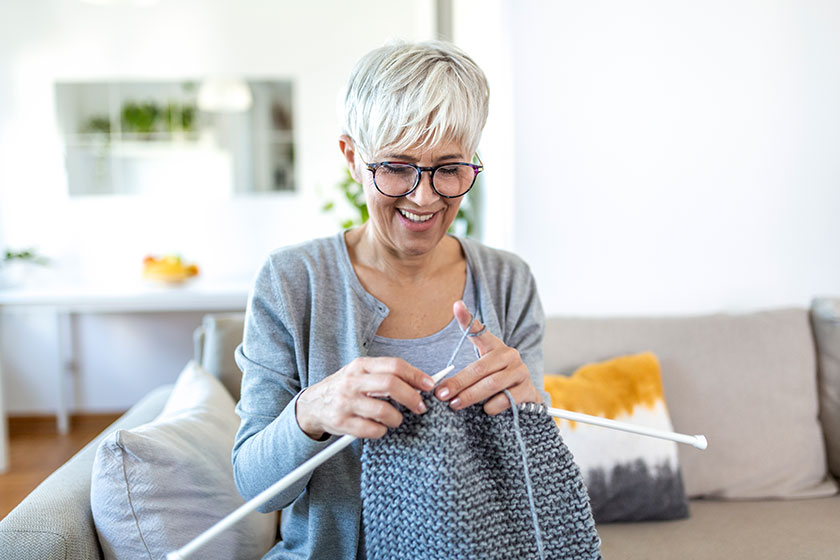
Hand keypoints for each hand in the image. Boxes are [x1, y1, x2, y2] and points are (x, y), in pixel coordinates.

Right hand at [296, 357, 434, 439]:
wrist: (312, 405)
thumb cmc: (344, 389)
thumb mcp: (360, 374)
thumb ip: (385, 375)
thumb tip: (419, 382)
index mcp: (360, 366)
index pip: (394, 365)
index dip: (415, 375)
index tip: (429, 385)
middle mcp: (352, 381)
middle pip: (391, 385)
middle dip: (412, 398)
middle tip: (420, 407)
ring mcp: (345, 402)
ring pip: (384, 411)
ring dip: (397, 418)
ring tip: (395, 419)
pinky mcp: (341, 422)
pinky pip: (372, 430)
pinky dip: (381, 431)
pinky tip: (379, 428)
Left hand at [435, 300, 541, 414]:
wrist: (524, 398)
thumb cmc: (496, 382)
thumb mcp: (481, 371)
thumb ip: (463, 371)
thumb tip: (438, 380)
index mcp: (495, 347)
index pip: (479, 331)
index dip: (467, 319)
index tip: (457, 305)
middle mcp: (509, 355)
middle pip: (479, 368)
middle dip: (458, 383)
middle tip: (441, 394)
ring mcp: (520, 372)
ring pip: (491, 384)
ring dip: (470, 396)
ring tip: (455, 404)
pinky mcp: (527, 390)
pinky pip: (506, 399)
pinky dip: (492, 406)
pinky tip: (485, 410)